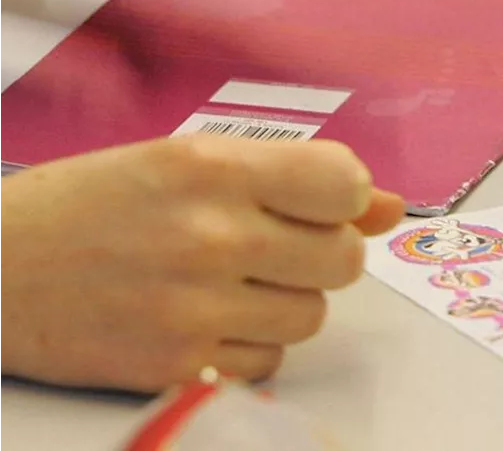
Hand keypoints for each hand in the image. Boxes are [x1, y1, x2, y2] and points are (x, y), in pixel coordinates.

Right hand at [0, 136, 403, 391]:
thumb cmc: (89, 203)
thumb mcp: (188, 160)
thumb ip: (295, 178)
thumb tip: (388, 205)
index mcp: (214, 168)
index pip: (344, 185)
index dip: (342, 197)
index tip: (317, 203)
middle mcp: (212, 235)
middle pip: (343, 259)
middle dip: (321, 252)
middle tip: (274, 245)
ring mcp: (195, 308)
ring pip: (311, 316)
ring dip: (288, 301)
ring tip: (235, 282)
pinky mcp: (176, 367)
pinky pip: (268, 363)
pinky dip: (252, 346)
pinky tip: (210, 320)